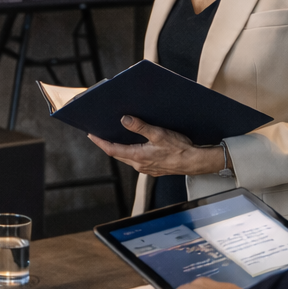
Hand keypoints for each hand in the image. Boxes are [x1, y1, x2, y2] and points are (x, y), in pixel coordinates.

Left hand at [87, 115, 225, 176]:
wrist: (195, 162)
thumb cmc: (180, 149)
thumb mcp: (159, 134)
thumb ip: (140, 127)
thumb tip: (124, 120)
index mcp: (138, 156)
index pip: (112, 150)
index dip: (100, 142)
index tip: (92, 135)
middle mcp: (140, 165)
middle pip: (117, 154)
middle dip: (107, 144)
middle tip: (99, 134)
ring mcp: (146, 168)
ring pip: (127, 158)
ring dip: (120, 149)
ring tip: (115, 138)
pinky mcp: (154, 168)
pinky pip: (137, 160)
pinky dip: (131, 152)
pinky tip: (134, 146)